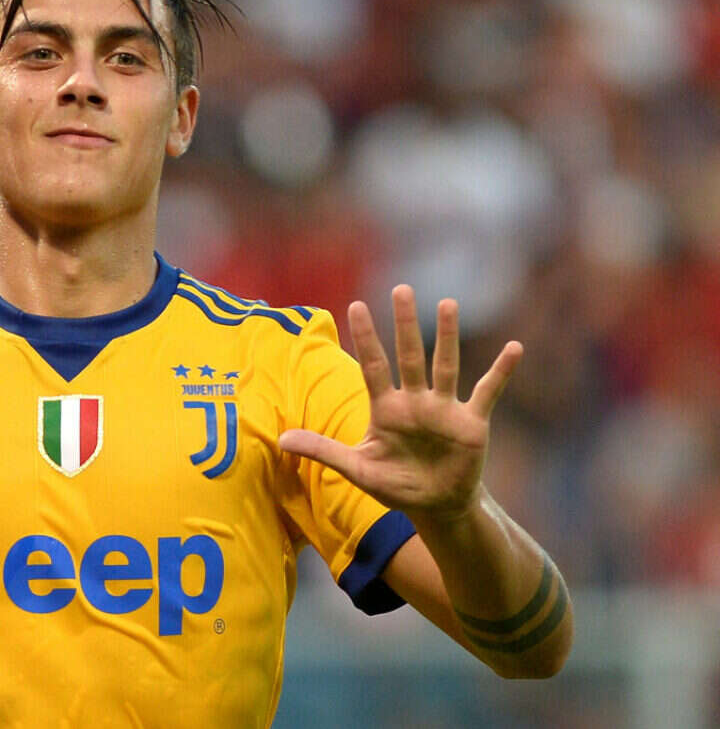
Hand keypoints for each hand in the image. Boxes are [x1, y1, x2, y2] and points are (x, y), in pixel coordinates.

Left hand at [278, 285, 521, 520]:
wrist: (435, 507)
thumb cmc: (395, 485)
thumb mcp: (357, 468)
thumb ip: (323, 449)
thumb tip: (281, 439)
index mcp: (386, 408)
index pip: (372, 365)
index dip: (365, 337)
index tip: (356, 305)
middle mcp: (415, 401)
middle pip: (408, 355)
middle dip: (404, 324)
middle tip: (400, 289)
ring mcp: (444, 409)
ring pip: (445, 365)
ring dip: (446, 337)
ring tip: (446, 303)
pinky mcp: (471, 423)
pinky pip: (487, 392)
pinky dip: (501, 372)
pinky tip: (514, 348)